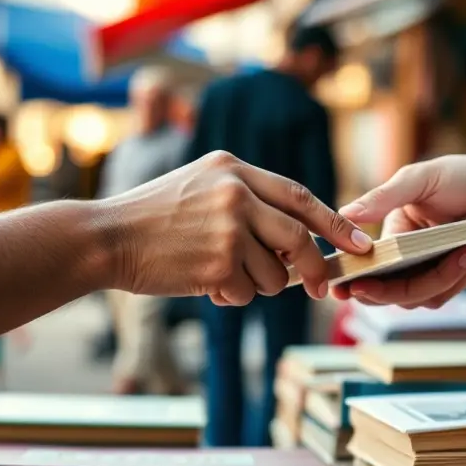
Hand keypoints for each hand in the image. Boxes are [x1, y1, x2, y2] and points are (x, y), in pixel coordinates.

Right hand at [106, 151, 372, 305]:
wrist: (106, 238)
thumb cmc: (152, 218)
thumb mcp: (200, 186)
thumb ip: (247, 200)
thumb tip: (298, 237)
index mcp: (234, 168)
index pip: (300, 196)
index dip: (335, 222)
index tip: (359, 242)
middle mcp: (236, 193)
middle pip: (299, 237)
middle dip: (314, 268)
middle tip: (317, 287)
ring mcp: (229, 227)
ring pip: (274, 273)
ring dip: (257, 285)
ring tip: (222, 274)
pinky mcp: (219, 262)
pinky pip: (248, 293)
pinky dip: (233, 296)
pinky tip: (204, 283)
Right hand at [335, 155, 465, 308]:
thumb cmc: (460, 176)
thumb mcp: (419, 179)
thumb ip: (384, 196)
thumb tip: (345, 213)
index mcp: (390, 233)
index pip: (363, 263)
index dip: (349, 279)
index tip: (340, 287)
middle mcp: (405, 257)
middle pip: (383, 290)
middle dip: (380, 292)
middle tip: (370, 287)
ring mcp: (430, 270)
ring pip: (414, 297)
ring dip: (431, 281)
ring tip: (460, 251)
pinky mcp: (455, 278)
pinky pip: (442, 296)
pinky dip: (452, 280)